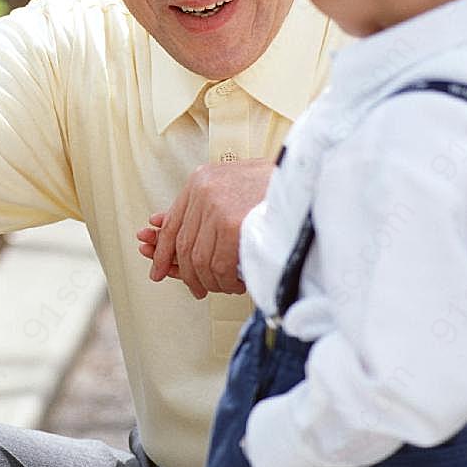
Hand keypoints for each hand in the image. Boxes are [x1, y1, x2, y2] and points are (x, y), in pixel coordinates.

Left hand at [136, 158, 274, 298]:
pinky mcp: (233, 224)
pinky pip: (219, 266)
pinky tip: (237, 283)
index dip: (163, 253)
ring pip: (199, 260)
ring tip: (226, 285)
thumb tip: (157, 225)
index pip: (172, 224)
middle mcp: (203, 190)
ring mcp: (217, 207)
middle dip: (187, 274)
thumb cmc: (275, 187)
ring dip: (212, 281)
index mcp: (200, 179)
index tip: (158, 271)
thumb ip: (200, 206)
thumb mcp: (233, 186)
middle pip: (183, 246)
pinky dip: (227, 281)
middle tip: (197, 289)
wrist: (309, 178)